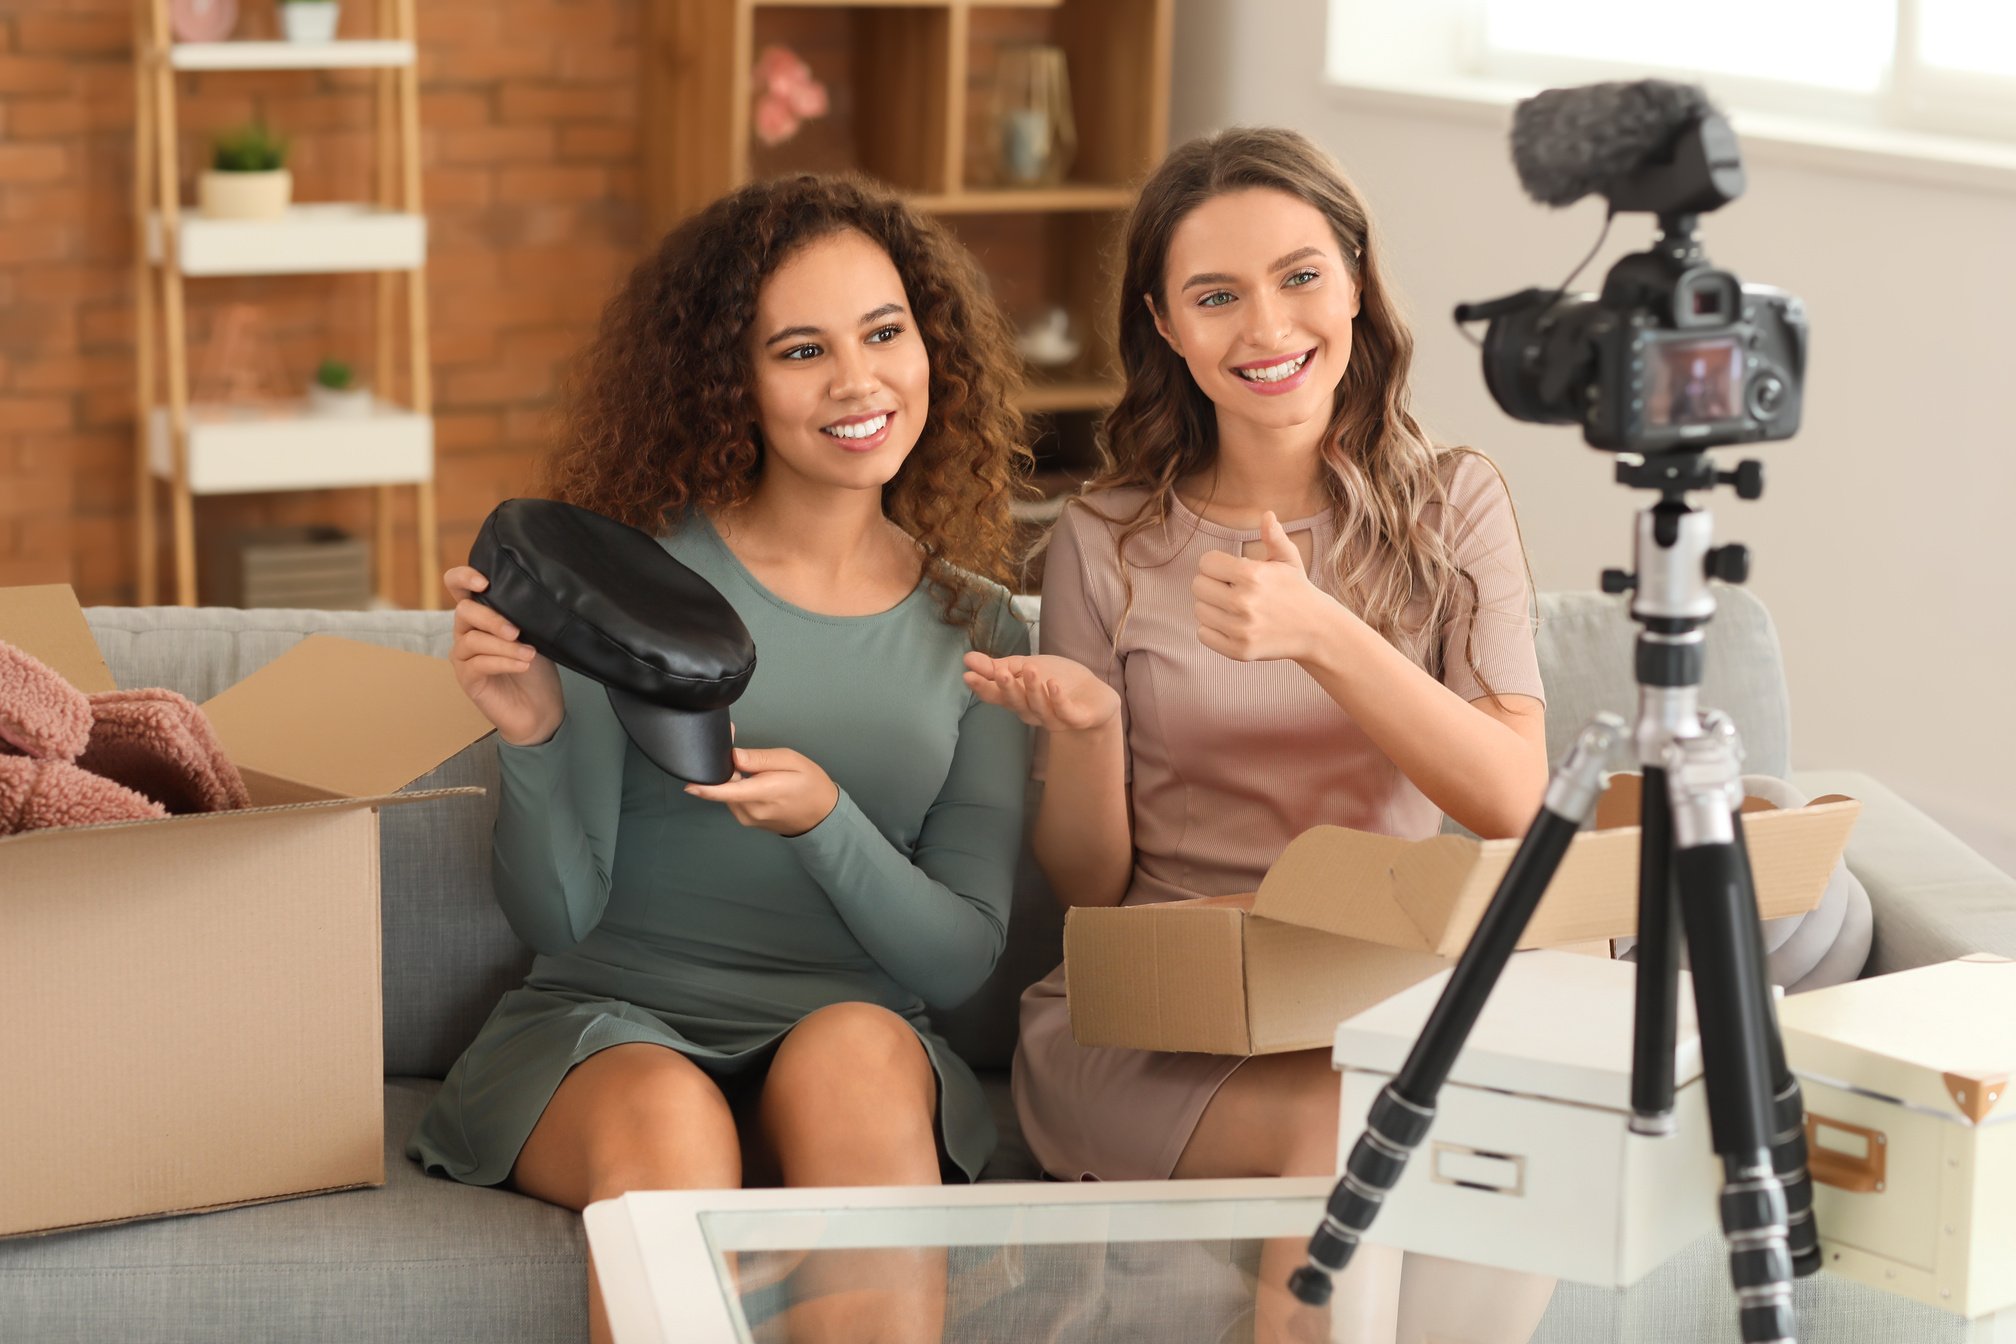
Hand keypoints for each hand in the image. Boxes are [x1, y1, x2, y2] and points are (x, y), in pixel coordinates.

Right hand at [445, 566, 564, 746]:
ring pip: (473, 640)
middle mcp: (466, 632)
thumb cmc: (536, 668)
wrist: (540, 709)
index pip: (457, 586)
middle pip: (465, 611)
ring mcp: (464, 656)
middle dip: (492, 618)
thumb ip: (522, 615)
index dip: (463, 578)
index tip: (484, 581)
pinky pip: (479, 664)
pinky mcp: (467, 679)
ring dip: (504, 646)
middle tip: (517, 632)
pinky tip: (522, 665)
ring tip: (528, 654)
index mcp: (481, 615)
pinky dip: (503, 662)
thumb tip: (527, 596)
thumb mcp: (534, 634)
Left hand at [684, 742, 838, 836]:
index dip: (705, 786)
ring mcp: (749, 818)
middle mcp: (752, 810)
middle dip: (726, 768)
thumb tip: (735, 756)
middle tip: (739, 751)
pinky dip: (737, 788)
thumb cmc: (811, 786)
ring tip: (757, 768)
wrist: (822, 815)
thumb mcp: (791, 761)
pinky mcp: (747, 820)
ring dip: (733, 779)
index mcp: (764, 793)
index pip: (727, 790)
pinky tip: (754, 780)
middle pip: (724, 787)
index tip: (689, 783)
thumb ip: (761, 758)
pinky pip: (734, 799)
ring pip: (728, 793)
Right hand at [962, 651, 1120, 733]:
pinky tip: (1054, 685)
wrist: (1095, 697)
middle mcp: (1032, 711)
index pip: (996, 695)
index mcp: (1018, 699)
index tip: (968, 675)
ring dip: (1033, 689)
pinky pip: (1065, 712)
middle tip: (1000, 673)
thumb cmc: (1057, 680)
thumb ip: (998, 667)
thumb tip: (967, 659)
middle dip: (1007, 689)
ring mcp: (1054, 717)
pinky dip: (1059, 700)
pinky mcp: (1077, 718)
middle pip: (1016, 703)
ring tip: (1030, 669)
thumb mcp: (1025, 668)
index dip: (982, 687)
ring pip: (1039, 707)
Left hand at [1192, 511, 1336, 663]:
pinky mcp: (1238, 650)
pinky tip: (1231, 624)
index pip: (1205, 563)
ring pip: (1199, 610)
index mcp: (1252, 575)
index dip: (1216, 564)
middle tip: (1229, 589)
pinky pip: (1203, 634)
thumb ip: (1274, 537)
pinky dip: (1212, 630)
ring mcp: (1240, 629)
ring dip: (1212, 607)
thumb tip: (1267, 515)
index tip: (1229, 571)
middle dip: (1212, 584)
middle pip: (1198, 586)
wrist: (1316, 630)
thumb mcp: (1288, 560)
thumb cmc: (1296, 590)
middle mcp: (1243, 602)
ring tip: (1233, 607)